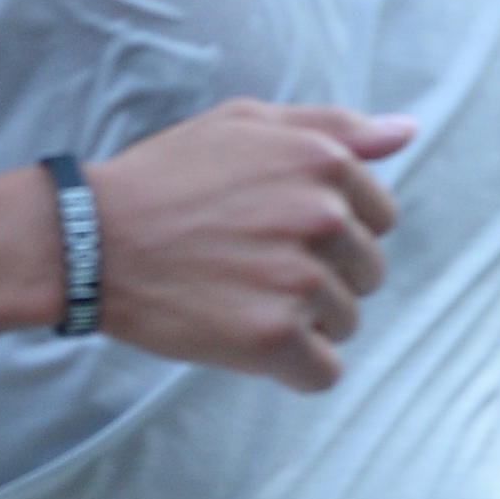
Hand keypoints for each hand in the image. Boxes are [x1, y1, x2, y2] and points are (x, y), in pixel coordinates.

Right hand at [88, 99, 416, 392]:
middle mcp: (323, 217)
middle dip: (323, 278)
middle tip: (255, 270)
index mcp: (325, 163)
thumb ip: (333, 127)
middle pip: (367, 274)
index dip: (334, 233)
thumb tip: (406, 131)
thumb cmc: (165, 178)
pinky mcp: (274, 335)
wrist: (93, 240)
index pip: (380, 218)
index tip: (280, 235)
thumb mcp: (246, 125)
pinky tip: (253, 344)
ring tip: (243, 301)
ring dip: (304, 324)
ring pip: (345, 324)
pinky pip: (323, 373)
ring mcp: (300, 278)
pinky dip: (294, 370)